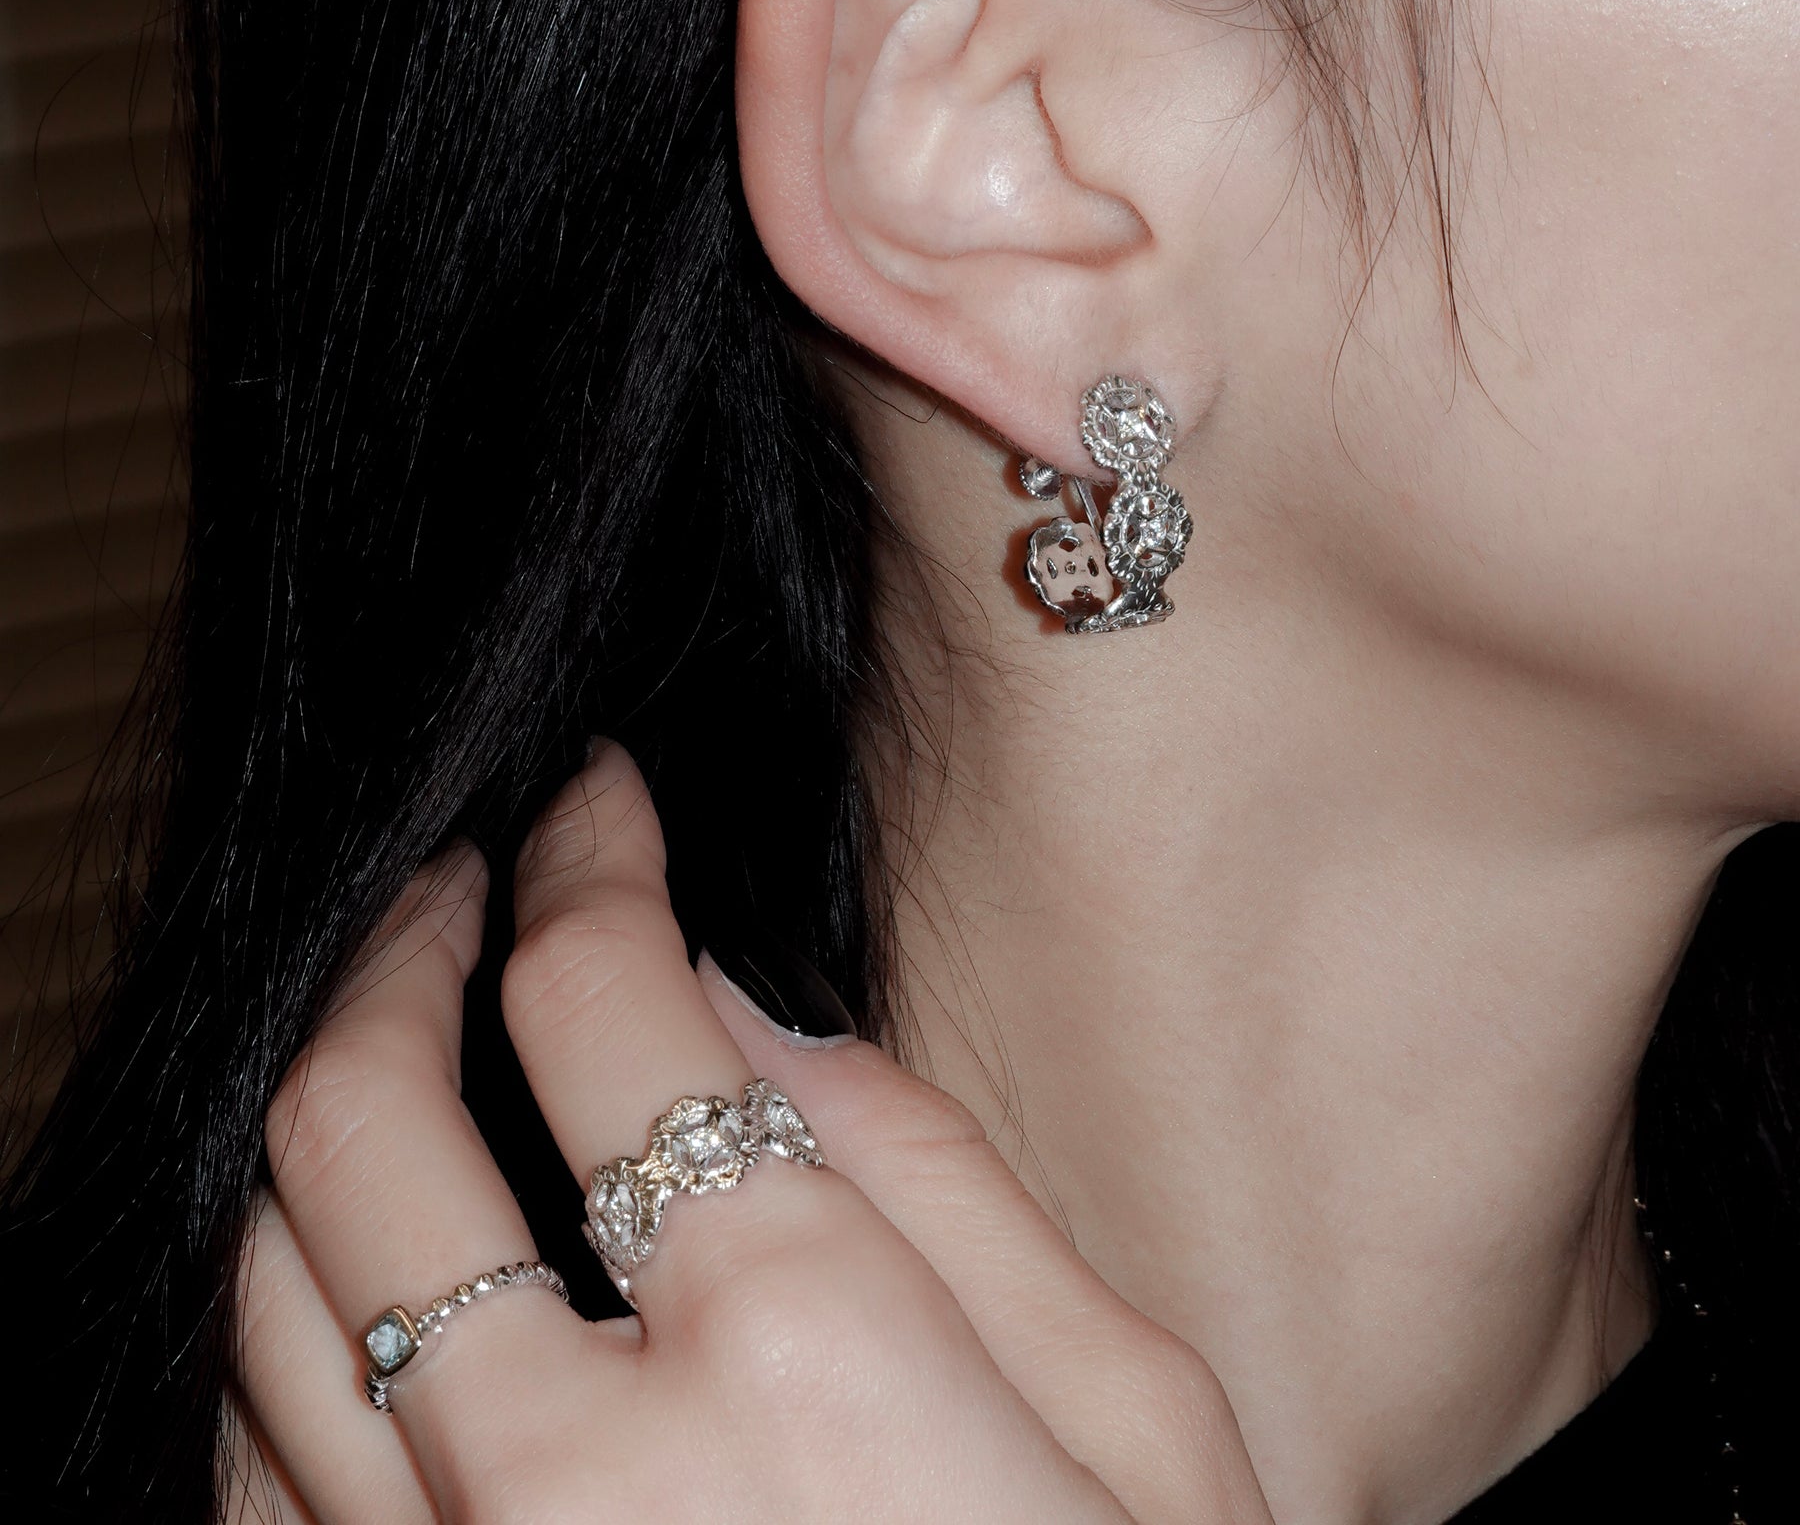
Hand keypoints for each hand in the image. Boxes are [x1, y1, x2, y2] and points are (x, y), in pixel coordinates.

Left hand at [233, 743, 1268, 1522]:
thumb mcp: (1135, 1414)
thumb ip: (936, 1179)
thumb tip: (747, 1002)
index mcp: (798, 1349)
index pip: (603, 994)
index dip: (586, 853)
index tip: (595, 803)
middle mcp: (576, 1467)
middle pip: (362, 1113)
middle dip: (398, 944)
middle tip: (453, 882)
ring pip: (255, 1286)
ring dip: (311, 1120)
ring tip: (394, 1038)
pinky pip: (236, 1480)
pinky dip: (268, 1333)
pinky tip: (352, 1276)